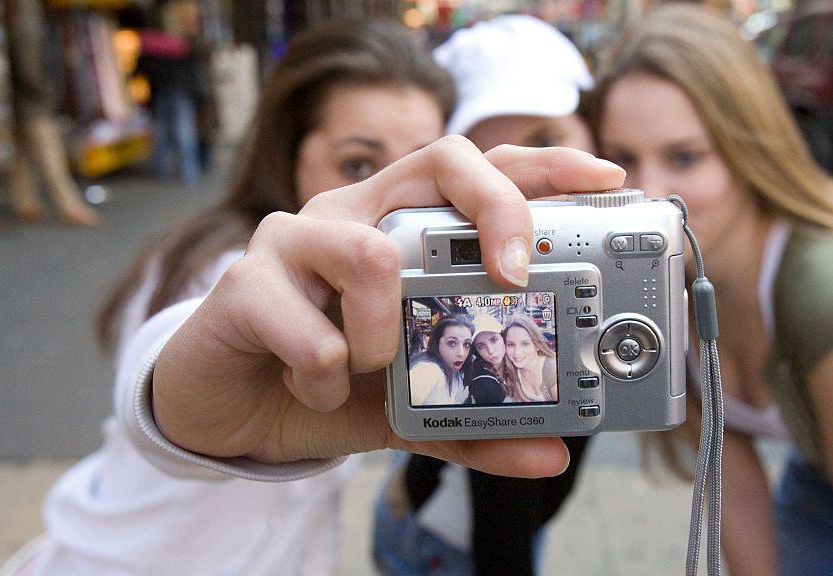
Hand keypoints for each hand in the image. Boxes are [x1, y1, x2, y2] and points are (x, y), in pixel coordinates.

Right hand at [152, 137, 625, 477]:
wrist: (227, 405)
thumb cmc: (327, 379)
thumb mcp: (410, 405)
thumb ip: (474, 423)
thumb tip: (552, 454)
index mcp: (399, 224)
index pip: (479, 170)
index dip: (543, 165)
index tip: (605, 177)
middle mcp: (353, 212)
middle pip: (440, 162)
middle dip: (495, 213)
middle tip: (512, 279)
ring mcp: (295, 238)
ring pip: (370, 251)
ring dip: (386, 334)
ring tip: (371, 369)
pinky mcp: (243, 282)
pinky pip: (310, 328)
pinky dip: (327, 375)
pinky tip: (315, 388)